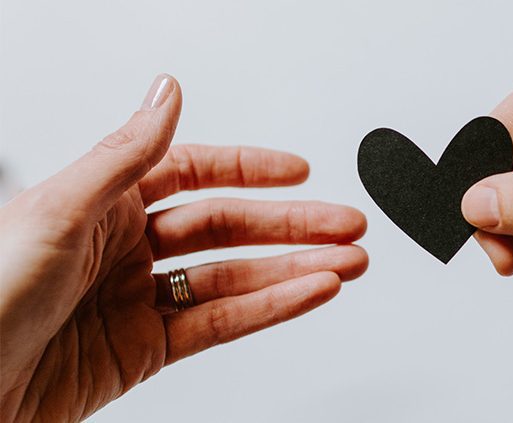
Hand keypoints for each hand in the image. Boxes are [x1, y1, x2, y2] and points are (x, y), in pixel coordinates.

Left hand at [0, 75, 367, 421]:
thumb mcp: (54, 212)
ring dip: (295, 269)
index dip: (248, 169)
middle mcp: (121, 249)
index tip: (298, 171)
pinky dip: (271, 309)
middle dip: (292, 224)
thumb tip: (167, 92)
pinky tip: (308, 292)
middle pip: (225, 227)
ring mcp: (136, 301)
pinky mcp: (145, 352)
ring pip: (234, 278)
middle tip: (345, 223)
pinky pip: (221, 324)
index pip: (189, 173)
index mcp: (97, 204)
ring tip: (347, 262)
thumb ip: (124, 155)